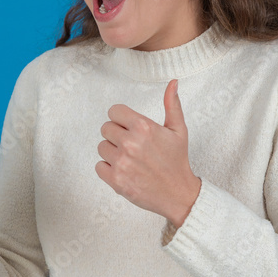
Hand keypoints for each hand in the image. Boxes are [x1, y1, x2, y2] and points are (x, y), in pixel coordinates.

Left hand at [95, 79, 201, 226]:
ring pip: (101, 147)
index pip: (114, 111)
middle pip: (105, 128)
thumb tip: (173, 82)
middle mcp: (130, 143)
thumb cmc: (177, 161)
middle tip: (132, 145)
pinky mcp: (116, 180)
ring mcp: (121, 162)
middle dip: (117, 135)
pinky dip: (108, 169)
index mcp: (143, 127)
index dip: (121, 119)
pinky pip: (99, 167)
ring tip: (130, 159)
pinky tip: (124, 170)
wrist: (178, 194)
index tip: (130, 128)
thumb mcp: (178, 130)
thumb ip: (172, 104)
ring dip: (112, 152)